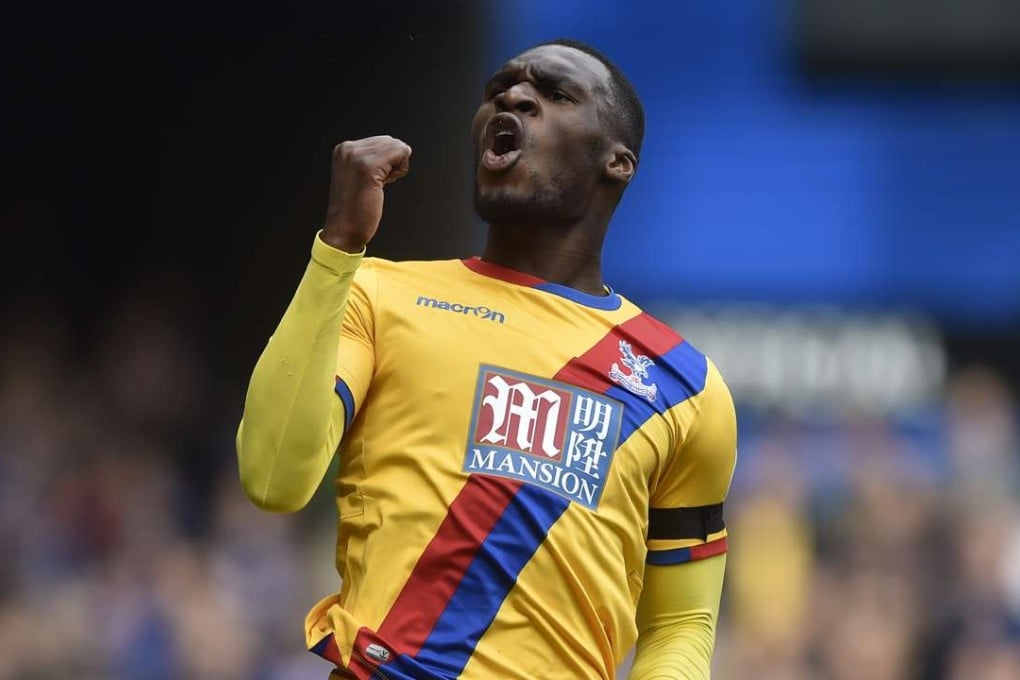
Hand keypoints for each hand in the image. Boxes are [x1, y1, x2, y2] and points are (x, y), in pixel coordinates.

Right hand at [321, 135, 411, 251]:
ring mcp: (357, 156)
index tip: (371, 179)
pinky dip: (400, 171)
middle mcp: (348, 149)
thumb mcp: (359, 175)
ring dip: (396, 168)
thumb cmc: (354, 209)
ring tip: (377, 185)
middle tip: (376, 183)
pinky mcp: (369, 166)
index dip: (386, 162)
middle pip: (391, 141)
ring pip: (397, 147)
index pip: (383, 141)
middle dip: (392, 163)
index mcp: (344, 149)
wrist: (343, 230)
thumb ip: (373, 158)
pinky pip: (400, 154)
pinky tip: (384, 185)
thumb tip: (402, 147)